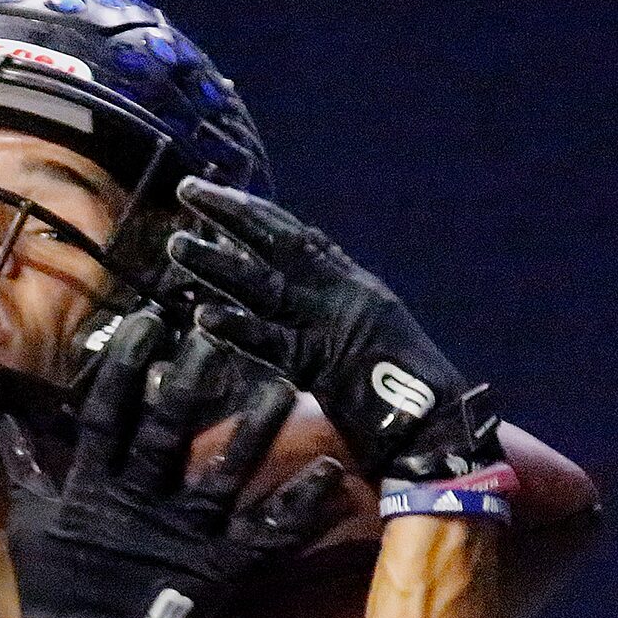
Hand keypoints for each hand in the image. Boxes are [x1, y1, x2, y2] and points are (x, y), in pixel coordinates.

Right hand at [3, 308, 348, 617]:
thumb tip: (4, 416)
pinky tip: (331, 472)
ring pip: (224, 470)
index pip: (107, 413)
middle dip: (191, 382)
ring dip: (256, 429)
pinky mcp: (219, 567)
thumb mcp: (29, 524)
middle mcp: (141, 501)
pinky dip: (301, 506)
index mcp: (94, 487)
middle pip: (167, 431)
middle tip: (217, 335)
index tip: (147, 322)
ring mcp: (183, 533)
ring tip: (285, 384)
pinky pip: (266, 532)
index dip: (126, 367)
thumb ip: (25, 467)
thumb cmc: (56, 592)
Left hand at [166, 177, 501, 483]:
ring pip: (265, 285)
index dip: (256, 212)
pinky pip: (270, 344)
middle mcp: (342, 294)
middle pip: (278, 244)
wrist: (441, 428)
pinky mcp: (321, 366)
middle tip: (188, 190)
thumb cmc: (404, 399)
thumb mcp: (360, 346)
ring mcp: (331, 326)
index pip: (298, 237)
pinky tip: (202, 316)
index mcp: (354, 286)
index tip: (217, 193)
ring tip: (176, 245)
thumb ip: (322, 327)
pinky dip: (237, 328)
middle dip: (233, 215)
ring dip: (218, 264)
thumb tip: (278, 321)